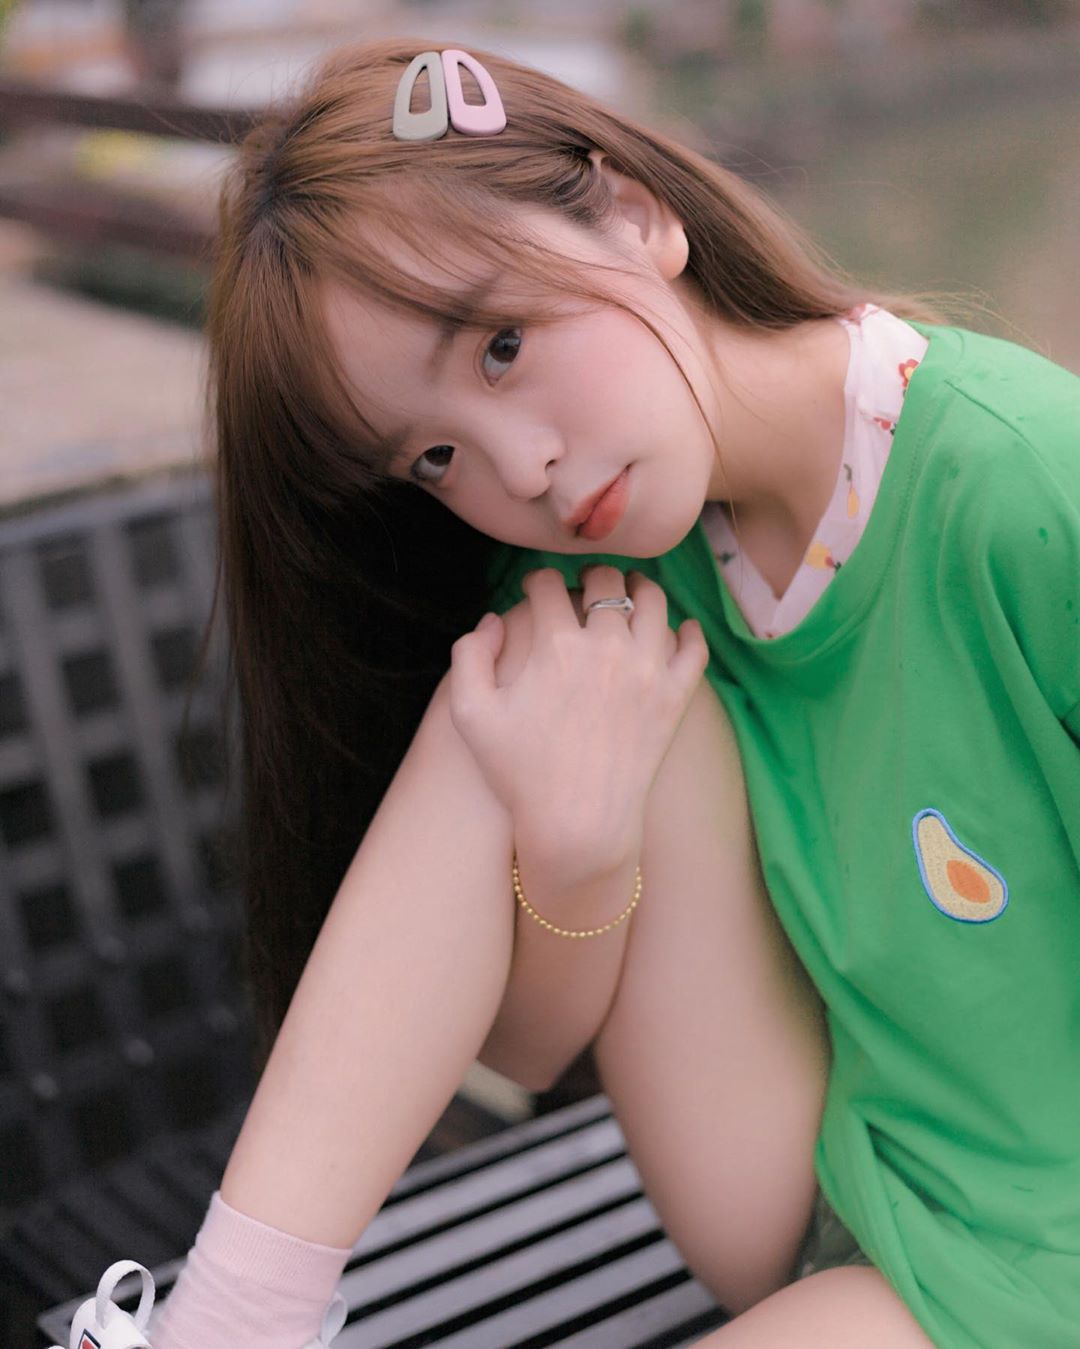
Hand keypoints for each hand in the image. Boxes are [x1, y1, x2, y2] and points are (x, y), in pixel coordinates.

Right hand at [448, 566, 707, 886]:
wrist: (578, 824)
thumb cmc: (520, 774)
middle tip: (584, 585)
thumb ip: (469, 656)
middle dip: (590, 574)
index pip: (548, 584)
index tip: (535, 589)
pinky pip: (693, 647)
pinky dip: (687, 631)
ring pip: (654, 601)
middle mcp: (606, 647)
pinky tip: (677, 629)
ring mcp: (647, 670)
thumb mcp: (471, 715)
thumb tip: (493, 619)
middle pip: (607, 580)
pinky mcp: (676, 697)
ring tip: (630, 593)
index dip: (536, 580)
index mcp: (556, 645)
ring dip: (639, 588)